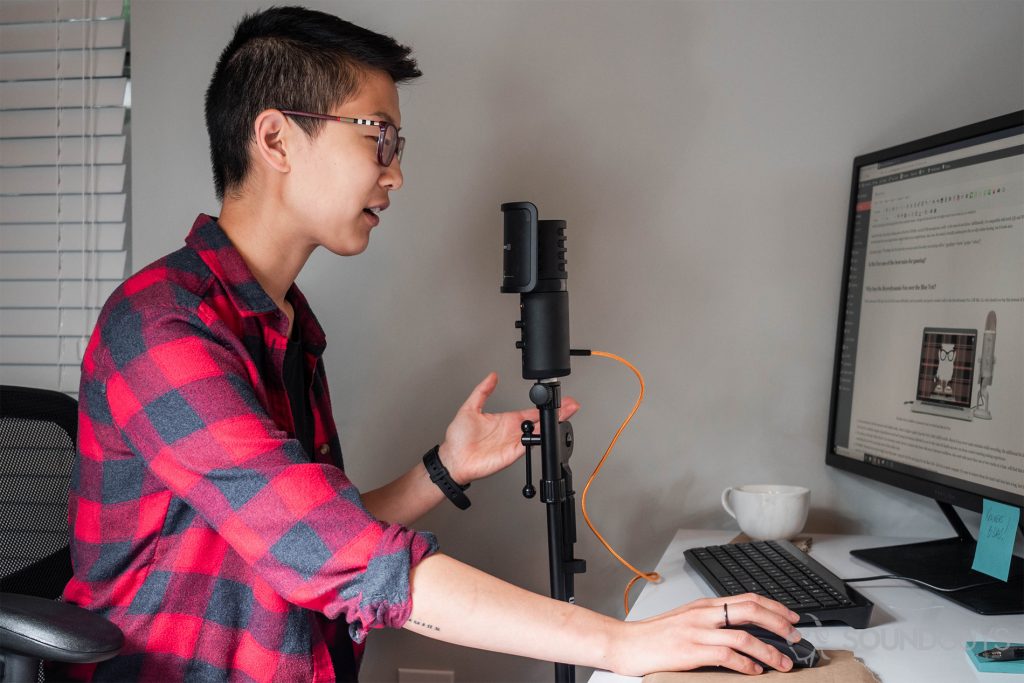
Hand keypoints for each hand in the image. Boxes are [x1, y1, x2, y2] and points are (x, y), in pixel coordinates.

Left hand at [439, 372, 579, 483]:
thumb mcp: (470, 408)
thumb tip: (491, 376)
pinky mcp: (512, 453)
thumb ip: (482, 391)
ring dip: (551, 424)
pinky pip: (528, 444)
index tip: (554, 397)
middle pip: (539, 421)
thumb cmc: (459, 439)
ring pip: (538, 432)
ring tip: (564, 414)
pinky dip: (538, 438)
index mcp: (506, 420)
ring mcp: (514, 442)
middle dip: (555, 412)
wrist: (453, 459)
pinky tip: (546, 430)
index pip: (530, 411)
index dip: (543, 404)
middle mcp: (513, 431)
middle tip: (570, 405)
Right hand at [612, 594, 802, 675]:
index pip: (747, 598)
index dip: (774, 607)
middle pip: (751, 610)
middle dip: (779, 624)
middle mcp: (704, 614)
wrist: (625, 643)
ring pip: (745, 636)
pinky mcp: (691, 651)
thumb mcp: (686, 621)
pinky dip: (747, 664)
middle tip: (796, 638)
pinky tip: (755, 672)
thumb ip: (711, 622)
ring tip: (783, 663)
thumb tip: (741, 633)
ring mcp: (698, 631)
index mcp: (705, 605)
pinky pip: (727, 656)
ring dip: (770, 651)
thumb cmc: (654, 636)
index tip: (792, 618)